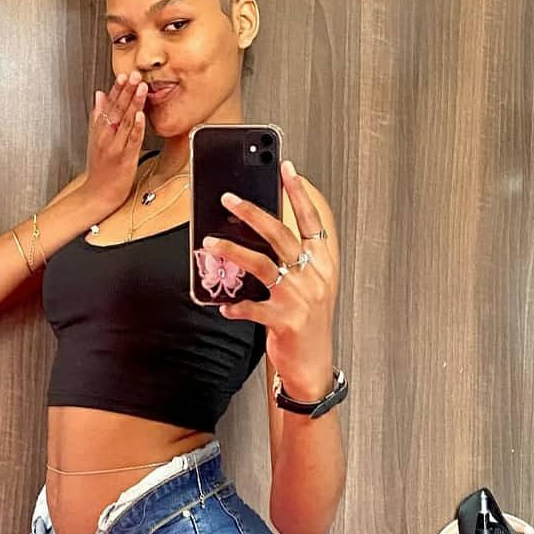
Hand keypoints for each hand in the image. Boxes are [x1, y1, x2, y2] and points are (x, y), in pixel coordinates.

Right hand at [83, 70, 146, 212]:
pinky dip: (135, 127)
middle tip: (135, 75)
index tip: (123, 75)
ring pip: (125, 121)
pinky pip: (132, 140)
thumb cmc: (99, 168)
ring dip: (133, 103)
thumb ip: (98, 116)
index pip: (109, 105)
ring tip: (141, 88)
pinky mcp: (125, 158)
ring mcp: (115, 147)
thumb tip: (100, 95)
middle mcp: (106, 136)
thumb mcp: (95, 138)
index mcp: (100, 130)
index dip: (117, 89)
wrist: (98, 194)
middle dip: (127, 91)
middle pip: (117, 109)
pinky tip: (140, 116)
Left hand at [200, 161, 339, 400]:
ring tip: (210, 241)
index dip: (300, 193)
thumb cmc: (307, 321)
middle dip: (253, 212)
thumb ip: (293, 258)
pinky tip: (223, 304)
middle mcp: (315, 277)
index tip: (287, 168)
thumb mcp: (309, 285)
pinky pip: (252, 307)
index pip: (313, 221)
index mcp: (324, 264)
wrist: (312, 365)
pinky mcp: (285, 321)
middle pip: (282, 235)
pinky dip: (235, 305)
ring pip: (262, 264)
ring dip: (232, 250)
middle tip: (228, 197)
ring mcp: (301, 299)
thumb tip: (257, 229)